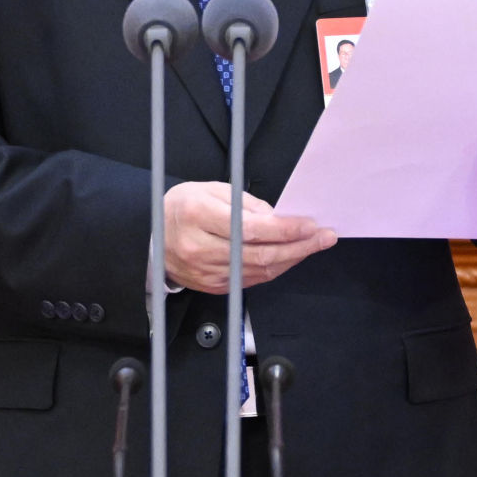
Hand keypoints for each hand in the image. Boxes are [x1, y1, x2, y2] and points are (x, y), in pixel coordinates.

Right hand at [163, 180, 336, 293]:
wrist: (152, 236)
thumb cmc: (182, 207)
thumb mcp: (211, 189)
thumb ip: (245, 203)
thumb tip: (277, 218)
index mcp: (199, 217)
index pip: (252, 229)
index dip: (286, 229)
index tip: (310, 224)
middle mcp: (202, 248)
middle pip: (260, 255)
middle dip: (299, 246)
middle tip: (324, 237)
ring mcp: (207, 272)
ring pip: (259, 271)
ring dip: (291, 259)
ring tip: (312, 246)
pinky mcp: (213, 287)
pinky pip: (251, 281)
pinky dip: (274, 269)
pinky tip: (288, 257)